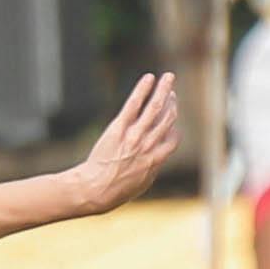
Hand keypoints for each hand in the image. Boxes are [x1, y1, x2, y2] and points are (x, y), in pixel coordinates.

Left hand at [57, 71, 179, 215]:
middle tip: (172, 92)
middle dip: (172, 103)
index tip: (171, 122)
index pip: (173, 138)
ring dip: (164, 89)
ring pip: (155, 107)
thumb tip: (155, 162)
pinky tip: (149, 78)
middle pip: (167, 118)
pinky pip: (134, 104)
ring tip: (169, 77)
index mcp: (156, 160)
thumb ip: (151, 169)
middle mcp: (148, 145)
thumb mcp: (141, 185)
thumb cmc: (115, 191)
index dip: (174, 129)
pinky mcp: (119, 128)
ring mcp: (134, 135)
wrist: (95, 190)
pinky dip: (143, 89)